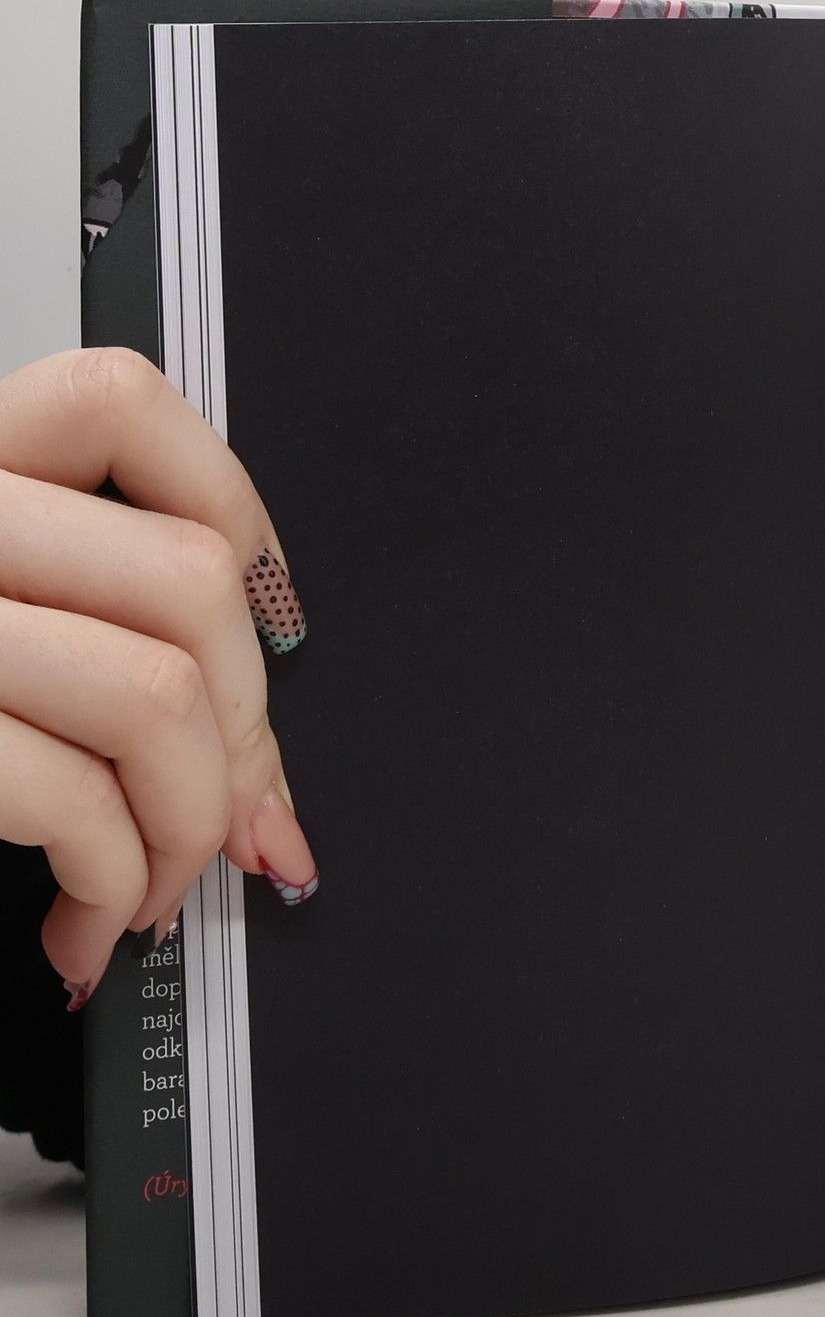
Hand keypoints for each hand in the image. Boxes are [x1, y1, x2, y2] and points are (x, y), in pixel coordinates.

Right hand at [0, 348, 315, 1005]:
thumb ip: (92, 642)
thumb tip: (256, 773)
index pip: (110, 399)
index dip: (230, 508)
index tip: (264, 617)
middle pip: (184, 579)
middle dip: (244, 735)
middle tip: (227, 816)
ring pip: (154, 694)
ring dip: (186, 830)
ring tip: (148, 886)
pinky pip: (68, 795)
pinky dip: (112, 883)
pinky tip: (86, 917)